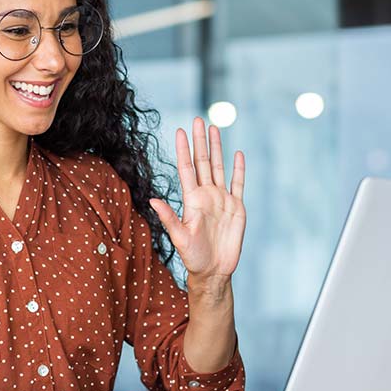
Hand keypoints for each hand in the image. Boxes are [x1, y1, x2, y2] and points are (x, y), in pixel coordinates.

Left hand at [149, 117, 245, 279]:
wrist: (214, 270)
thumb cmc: (193, 256)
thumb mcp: (180, 238)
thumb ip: (169, 218)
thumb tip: (152, 201)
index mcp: (191, 200)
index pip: (186, 169)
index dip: (184, 150)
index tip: (180, 131)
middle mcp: (206, 195)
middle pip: (203, 162)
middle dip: (200, 141)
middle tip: (198, 119)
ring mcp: (222, 199)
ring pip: (219, 167)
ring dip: (217, 148)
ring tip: (214, 128)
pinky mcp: (236, 207)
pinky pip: (238, 184)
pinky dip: (239, 169)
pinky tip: (238, 154)